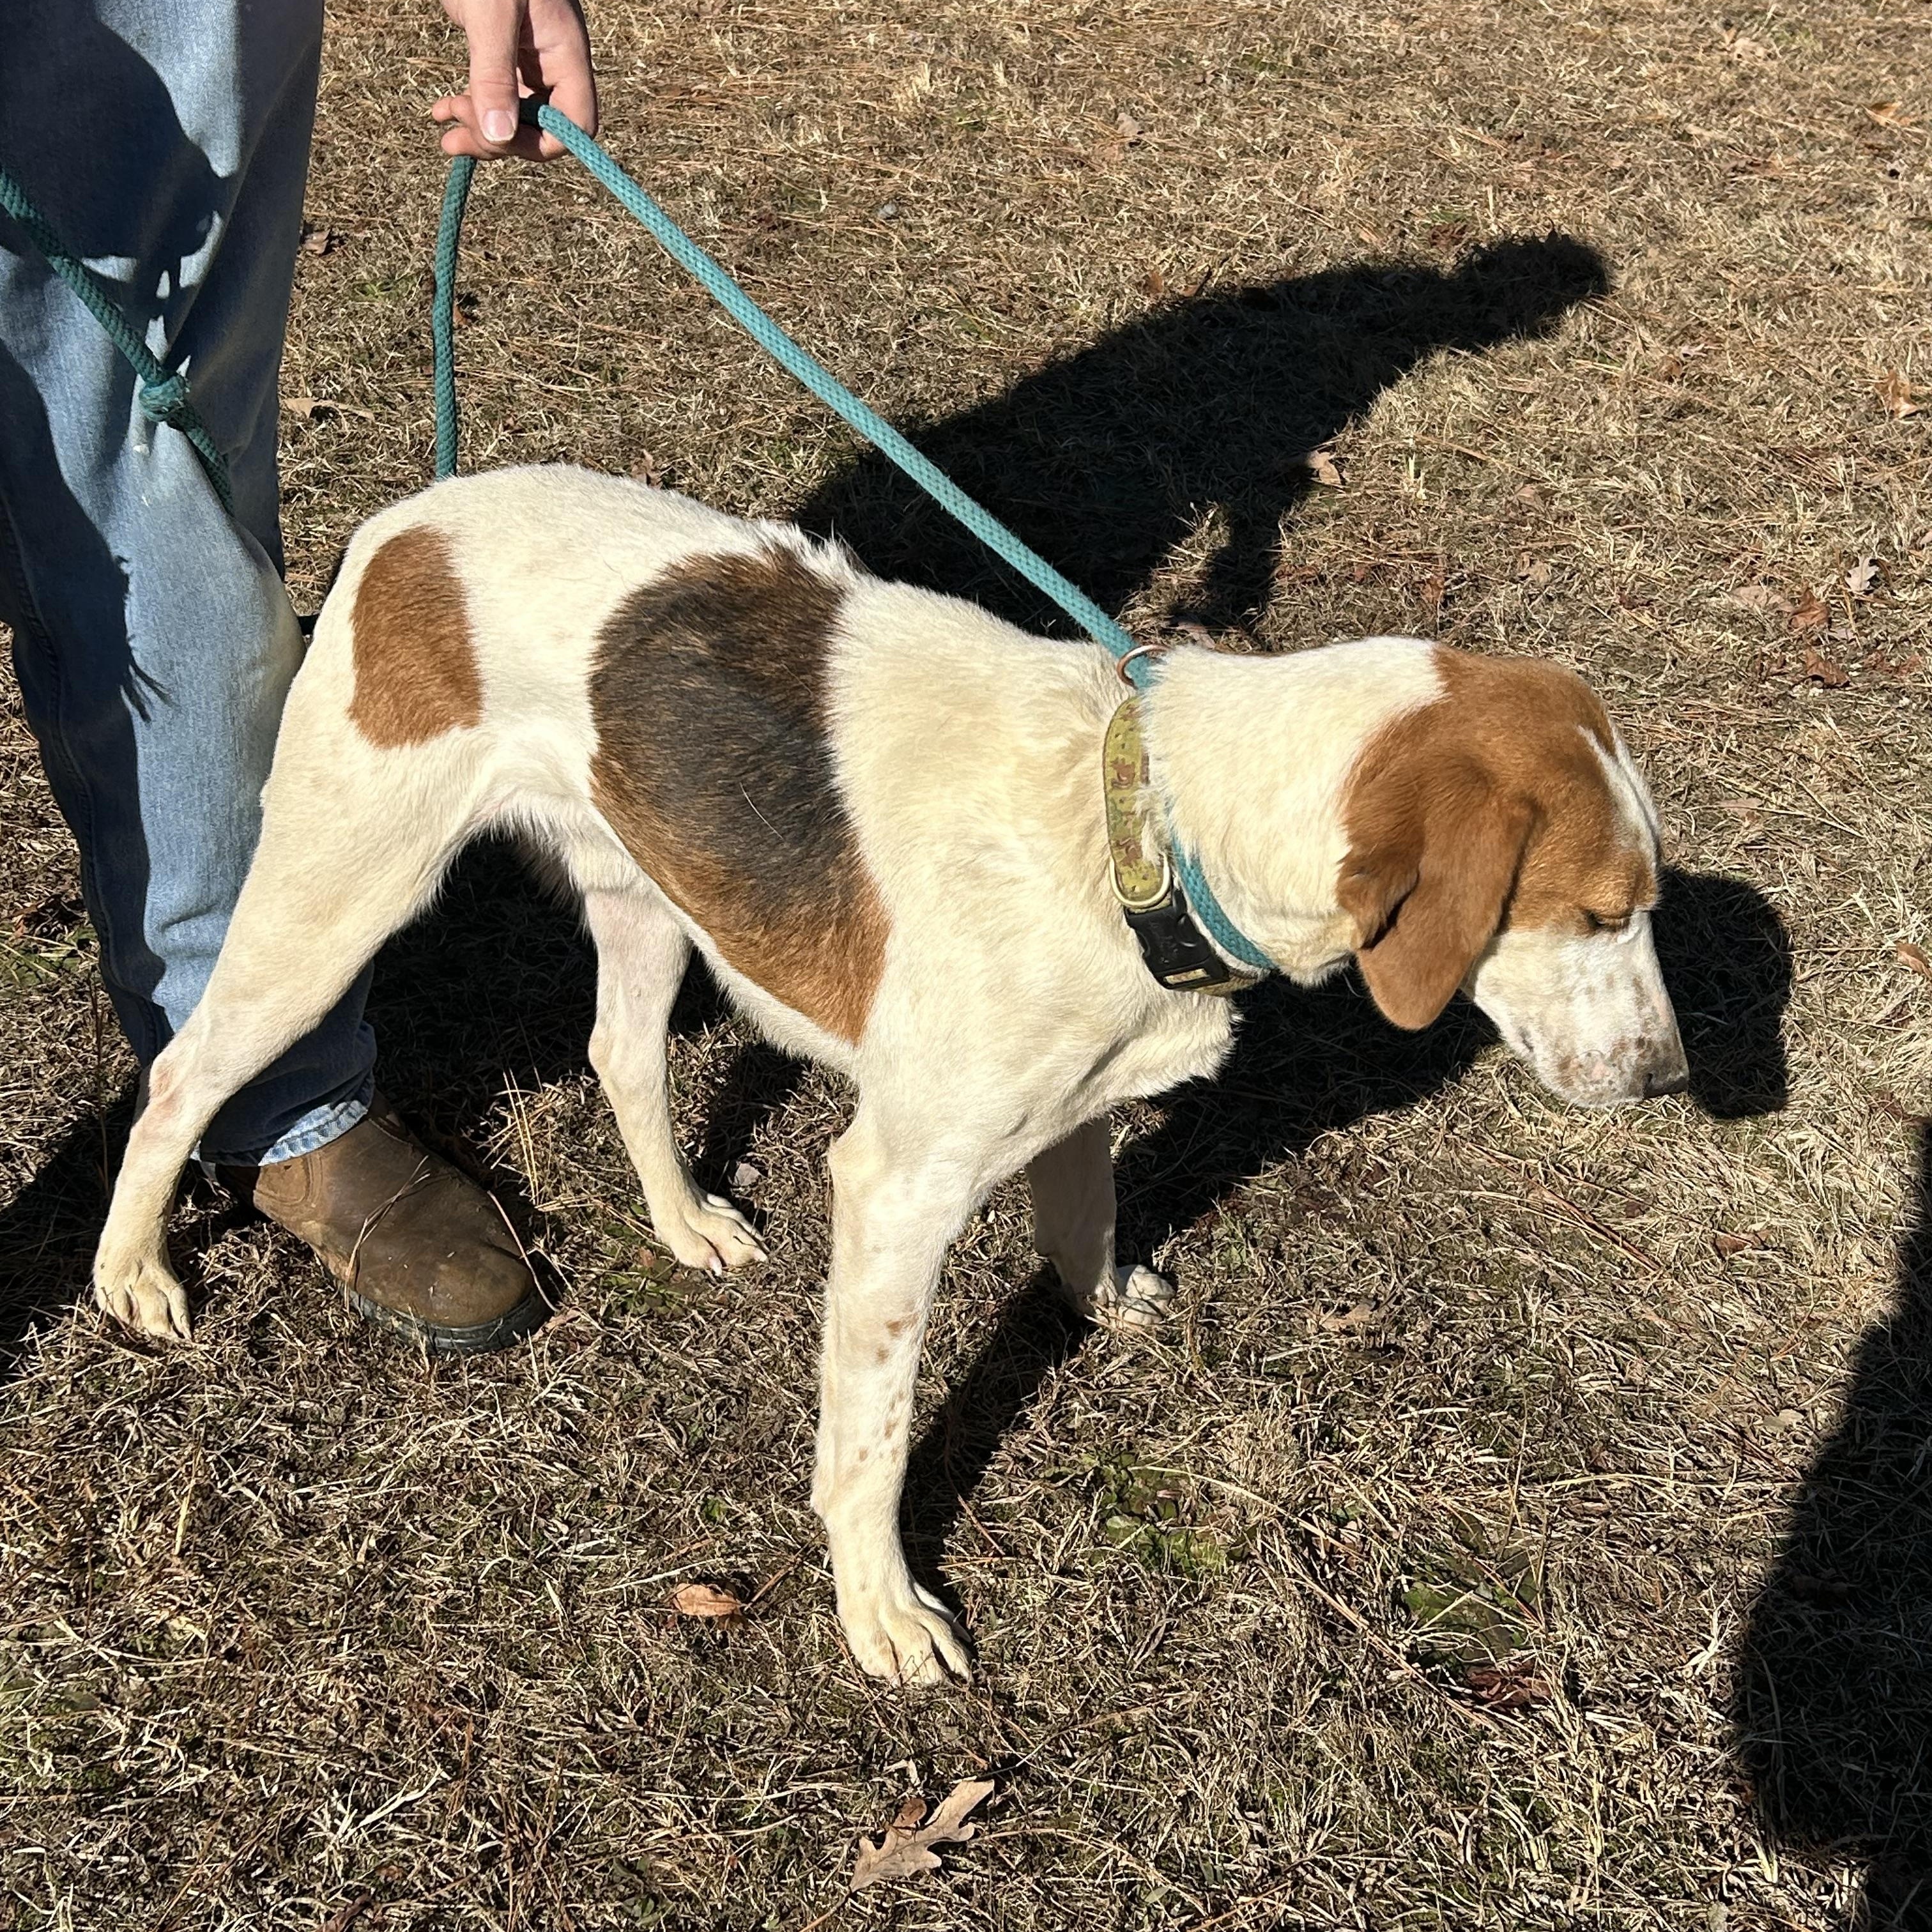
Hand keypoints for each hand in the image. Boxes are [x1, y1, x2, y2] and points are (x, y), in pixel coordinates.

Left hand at [432, 0, 597, 160]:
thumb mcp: (491, 12)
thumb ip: (495, 73)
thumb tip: (498, 137)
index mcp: (566, 52)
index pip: (576, 123)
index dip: (542, 143)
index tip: (499, 138)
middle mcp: (553, 61)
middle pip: (542, 127)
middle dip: (501, 139)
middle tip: (456, 136)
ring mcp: (529, 58)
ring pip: (515, 116)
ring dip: (482, 131)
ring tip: (444, 131)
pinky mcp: (503, 51)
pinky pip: (495, 95)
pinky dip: (471, 108)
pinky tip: (442, 109)